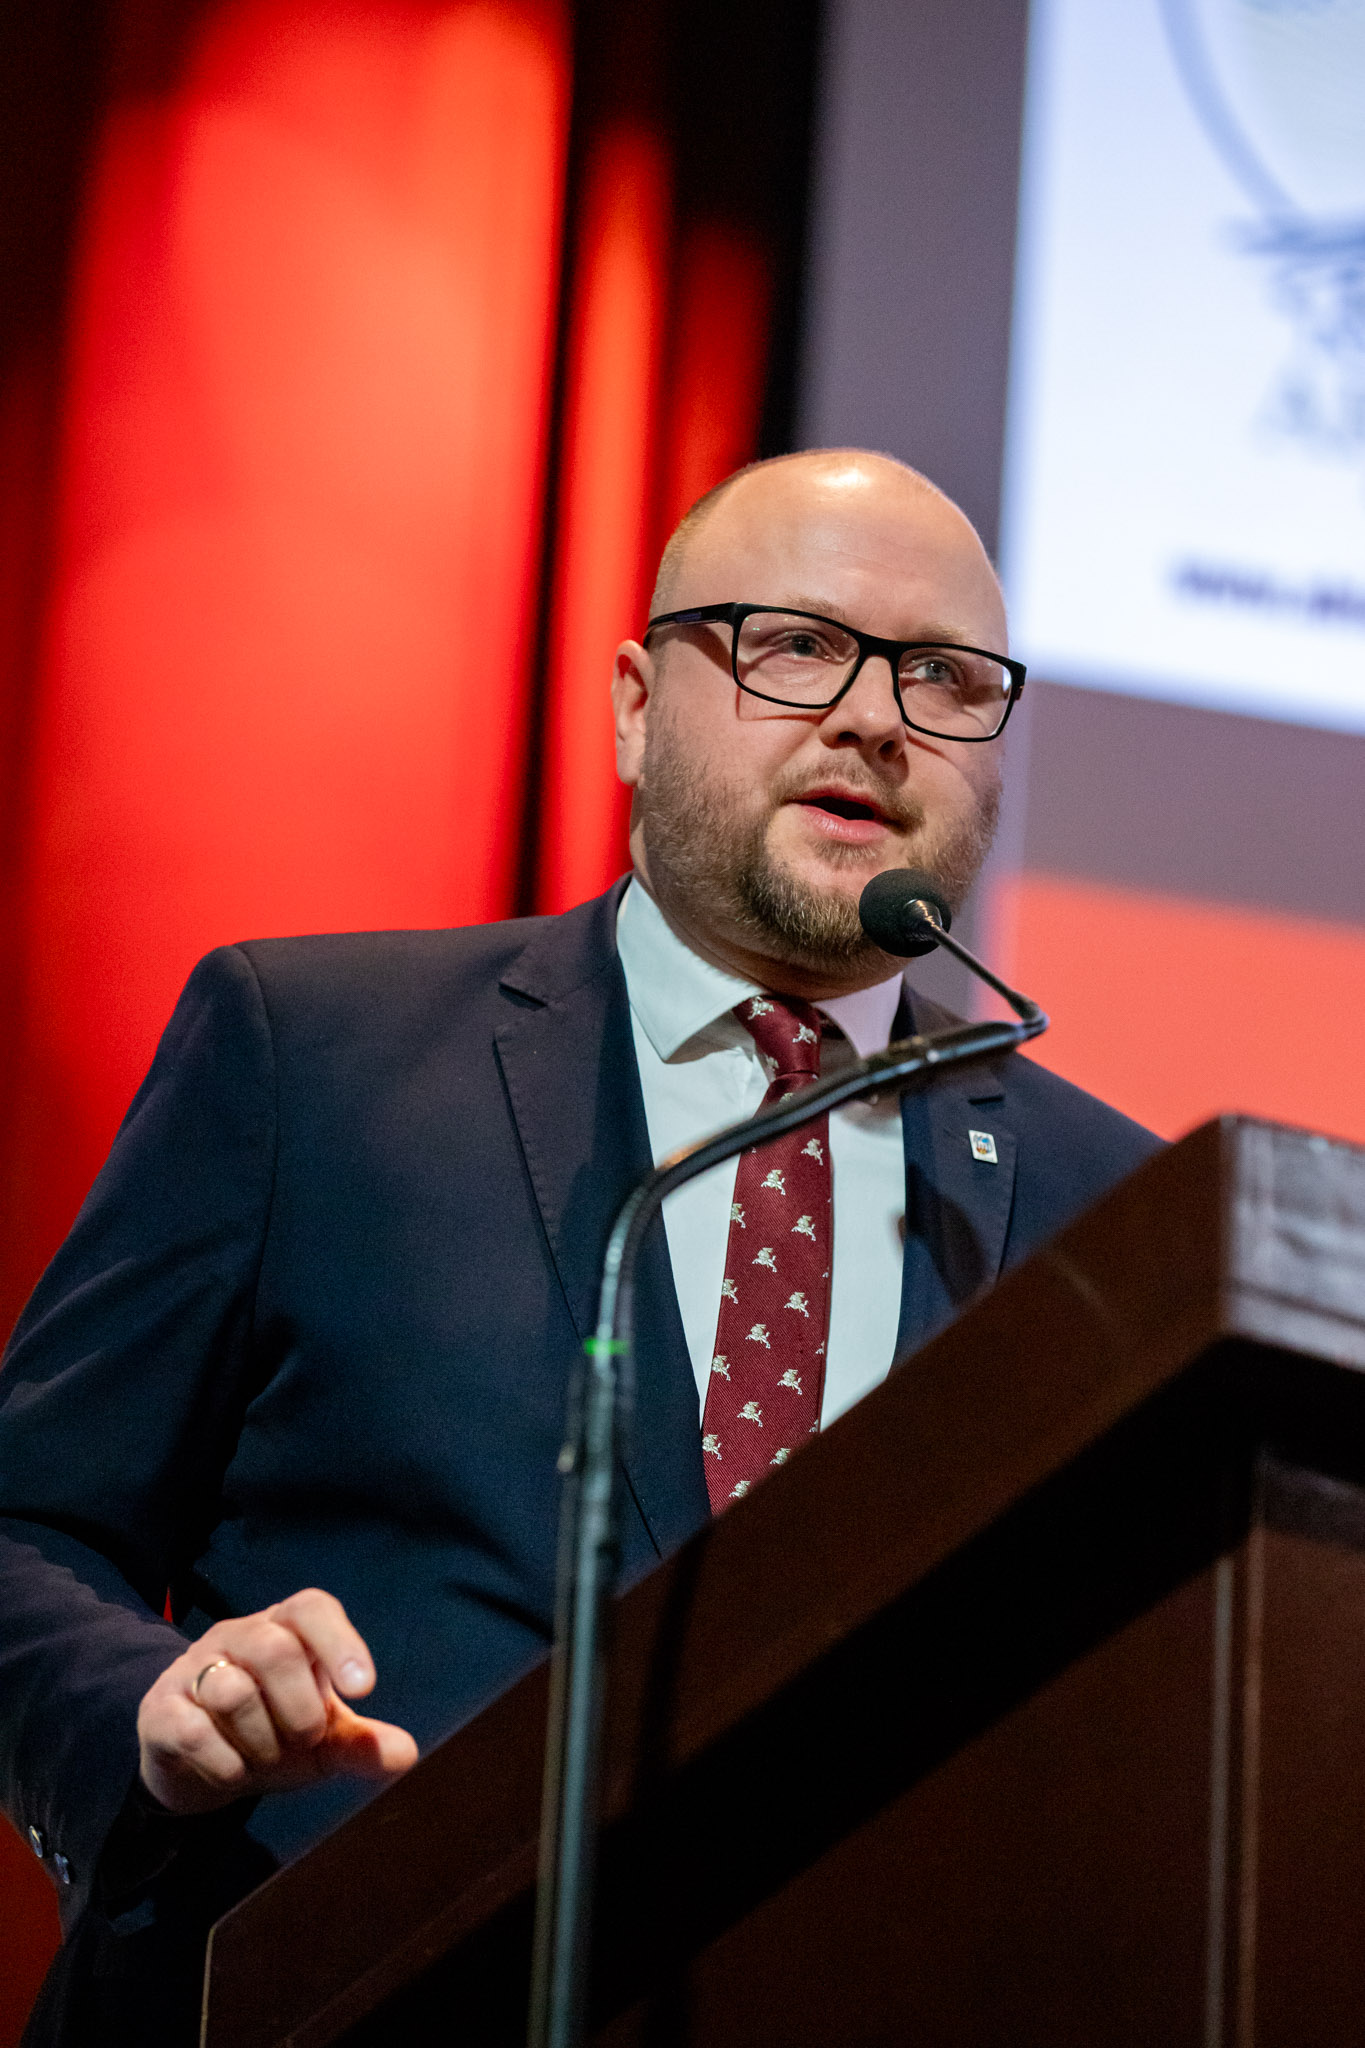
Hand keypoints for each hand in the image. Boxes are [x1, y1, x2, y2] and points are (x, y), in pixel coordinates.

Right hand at [137, 1588, 418, 1814]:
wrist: (199, 1766)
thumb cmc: (274, 1736)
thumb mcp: (322, 1743)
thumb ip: (361, 1745)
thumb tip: (408, 1756)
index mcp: (285, 1629)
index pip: (311, 1608)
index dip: (340, 1642)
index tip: (363, 1690)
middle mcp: (238, 1637)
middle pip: (274, 1649)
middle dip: (300, 1708)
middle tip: (304, 1738)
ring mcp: (194, 1669)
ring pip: (232, 1691)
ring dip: (262, 1740)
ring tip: (265, 1755)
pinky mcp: (160, 1709)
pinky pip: (192, 1729)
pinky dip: (223, 1762)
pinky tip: (232, 1771)